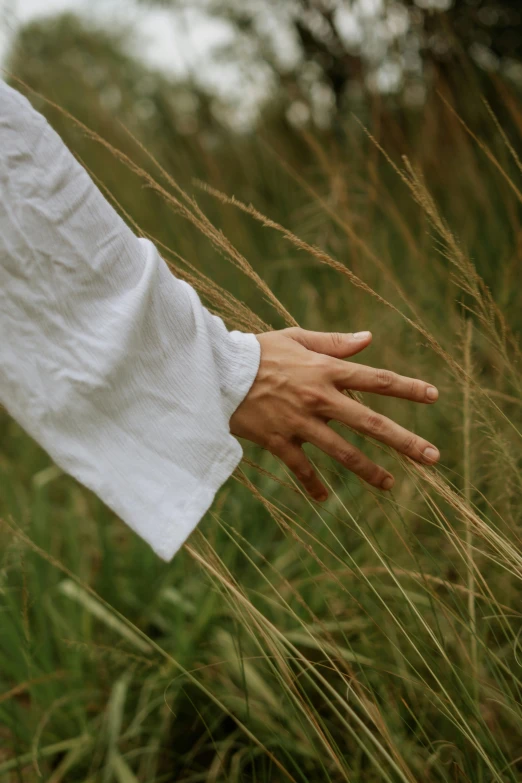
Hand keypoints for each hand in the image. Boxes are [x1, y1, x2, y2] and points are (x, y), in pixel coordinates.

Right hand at [230, 327, 439, 501]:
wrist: (216, 371)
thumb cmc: (258, 351)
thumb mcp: (296, 338)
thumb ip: (334, 343)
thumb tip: (369, 338)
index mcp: (326, 370)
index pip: (376, 379)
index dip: (407, 388)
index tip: (434, 396)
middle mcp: (319, 398)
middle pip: (370, 423)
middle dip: (405, 441)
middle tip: (432, 457)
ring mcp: (299, 422)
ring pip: (342, 452)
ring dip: (369, 470)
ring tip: (391, 485)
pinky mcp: (277, 440)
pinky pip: (300, 468)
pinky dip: (312, 484)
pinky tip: (324, 499)